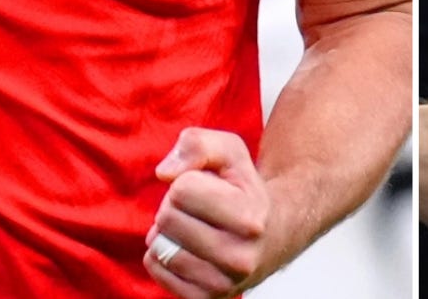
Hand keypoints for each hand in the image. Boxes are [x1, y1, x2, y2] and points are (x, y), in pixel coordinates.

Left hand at [144, 128, 271, 297]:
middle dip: (176, 206)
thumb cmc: (244, 191)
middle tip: (199, 209)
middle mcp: (239, 257)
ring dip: (168, 232)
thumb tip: (164, 173)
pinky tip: (186, 249)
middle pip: (167, 217)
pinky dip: (162, 255)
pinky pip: (155, 268)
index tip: (208, 188)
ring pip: (159, 246)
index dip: (189, 181)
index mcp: (251, 218)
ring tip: (193, 229)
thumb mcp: (231, 152)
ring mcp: (222, 283)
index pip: (182, 189)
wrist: (272, 235)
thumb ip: (198, 144)